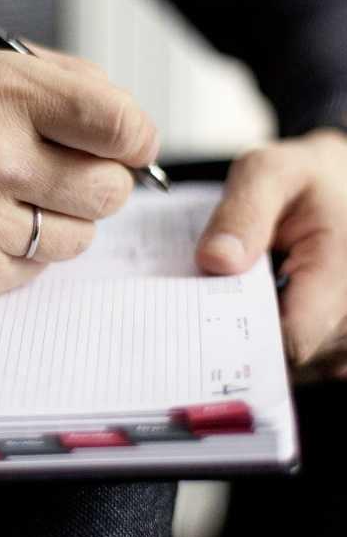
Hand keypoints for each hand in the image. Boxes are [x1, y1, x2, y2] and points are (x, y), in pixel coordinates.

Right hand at [0, 40, 156, 300]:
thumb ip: (59, 82)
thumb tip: (127, 125)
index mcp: (0, 92)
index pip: (118, 125)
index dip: (136, 138)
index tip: (130, 145)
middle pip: (112, 190)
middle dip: (105, 181)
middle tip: (72, 172)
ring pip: (82, 237)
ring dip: (66, 219)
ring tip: (17, 198)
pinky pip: (41, 268)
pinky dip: (28, 249)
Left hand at [195, 130, 346, 377]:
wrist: (340, 181)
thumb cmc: (307, 178)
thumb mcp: (269, 173)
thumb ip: (242, 214)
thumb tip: (215, 261)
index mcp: (341, 268)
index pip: (293, 338)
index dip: (243, 338)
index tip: (203, 324)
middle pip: (291, 356)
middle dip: (246, 336)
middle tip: (213, 305)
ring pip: (300, 363)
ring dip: (263, 338)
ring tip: (242, 298)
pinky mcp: (343, 334)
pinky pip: (309, 357)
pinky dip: (278, 338)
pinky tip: (262, 307)